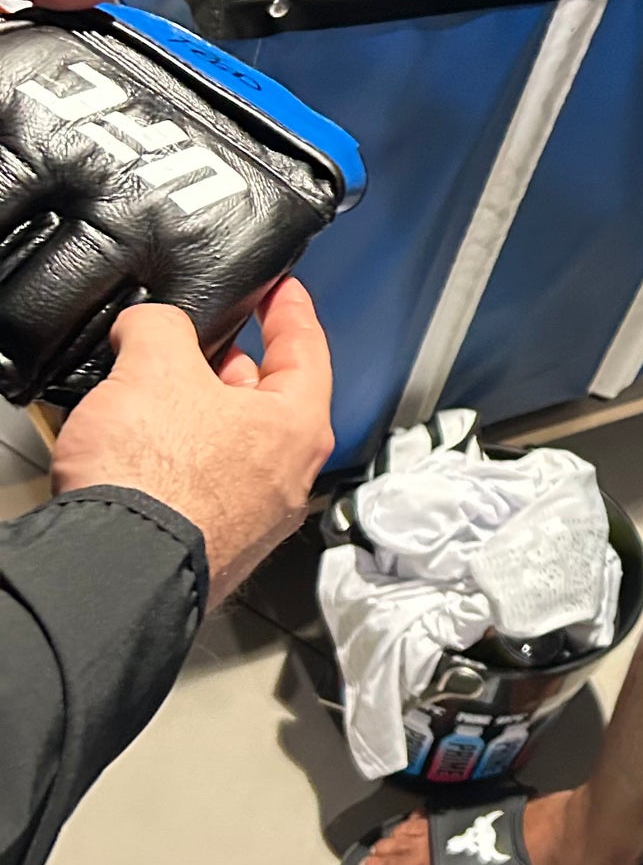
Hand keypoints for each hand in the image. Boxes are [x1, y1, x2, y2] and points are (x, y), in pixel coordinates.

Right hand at [50, 279, 334, 605]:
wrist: (113, 573)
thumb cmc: (151, 483)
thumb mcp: (153, 367)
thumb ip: (161, 328)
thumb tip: (150, 323)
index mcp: (297, 426)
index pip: (307, 348)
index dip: (290, 309)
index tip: (285, 291)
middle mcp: (288, 478)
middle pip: (270, 401)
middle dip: (236, 367)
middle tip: (208, 342)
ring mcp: (252, 522)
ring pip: (234, 449)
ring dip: (201, 419)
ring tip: (160, 398)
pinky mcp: (211, 551)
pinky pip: (204, 489)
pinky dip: (181, 464)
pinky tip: (143, 456)